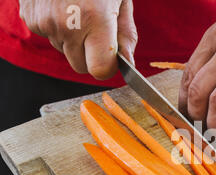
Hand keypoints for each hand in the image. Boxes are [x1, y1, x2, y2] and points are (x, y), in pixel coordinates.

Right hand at [19, 0, 136, 79]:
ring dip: (73, 40)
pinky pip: (49, 37)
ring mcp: (45, 22)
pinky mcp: (30, 19)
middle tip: (94, 30)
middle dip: (90, 55)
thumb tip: (128, 63)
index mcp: (95, 20)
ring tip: (77, 11)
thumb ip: (125, 33)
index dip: (107, 66)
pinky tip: (62, 7)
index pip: (100, 69)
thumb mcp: (120, 0)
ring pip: (64, 51)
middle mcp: (68, 25)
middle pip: (80, 66)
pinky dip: (57, 28)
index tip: (111, 57)